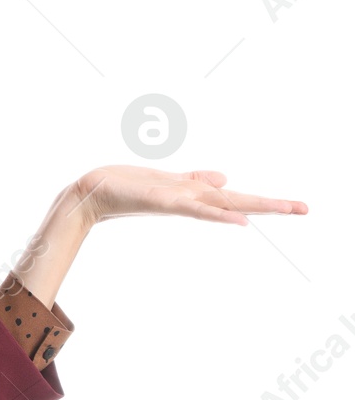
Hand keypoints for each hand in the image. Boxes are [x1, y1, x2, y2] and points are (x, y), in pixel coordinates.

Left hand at [72, 166, 308, 226]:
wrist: (94, 192)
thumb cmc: (128, 186)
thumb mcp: (168, 181)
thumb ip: (196, 180)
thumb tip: (225, 178)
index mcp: (195, 194)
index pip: (237, 198)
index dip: (265, 201)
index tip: (296, 206)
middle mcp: (192, 200)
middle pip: (239, 203)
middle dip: (272, 206)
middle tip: (306, 209)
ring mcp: (181, 202)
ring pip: (225, 206)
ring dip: (256, 207)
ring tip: (286, 209)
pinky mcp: (165, 202)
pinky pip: (197, 210)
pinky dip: (218, 215)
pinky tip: (239, 220)